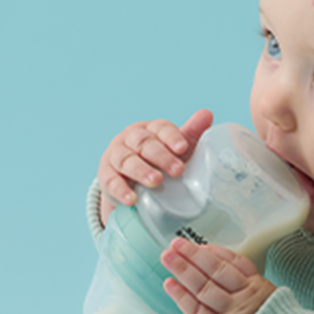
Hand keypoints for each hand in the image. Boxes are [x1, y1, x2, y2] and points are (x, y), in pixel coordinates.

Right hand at [97, 109, 213, 224]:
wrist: (132, 181)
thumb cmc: (159, 161)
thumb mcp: (175, 149)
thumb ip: (190, 134)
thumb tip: (207, 114)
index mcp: (151, 129)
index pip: (160, 128)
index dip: (172, 137)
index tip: (183, 148)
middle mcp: (131, 138)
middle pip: (144, 143)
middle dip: (161, 156)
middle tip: (178, 170)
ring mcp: (116, 155)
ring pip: (126, 160)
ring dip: (141, 170)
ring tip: (156, 181)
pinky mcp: (106, 175)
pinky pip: (111, 181)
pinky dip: (121, 190)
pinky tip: (131, 199)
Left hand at [161, 238, 275, 313]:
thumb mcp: (272, 304)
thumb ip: (253, 291)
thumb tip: (229, 278)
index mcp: (258, 286)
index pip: (235, 261)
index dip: (216, 251)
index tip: (201, 245)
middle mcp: (244, 295)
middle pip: (215, 269)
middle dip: (193, 254)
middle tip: (176, 244)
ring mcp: (230, 312)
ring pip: (203, 285)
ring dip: (183, 268)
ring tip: (167, 256)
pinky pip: (196, 310)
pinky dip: (181, 296)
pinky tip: (169, 284)